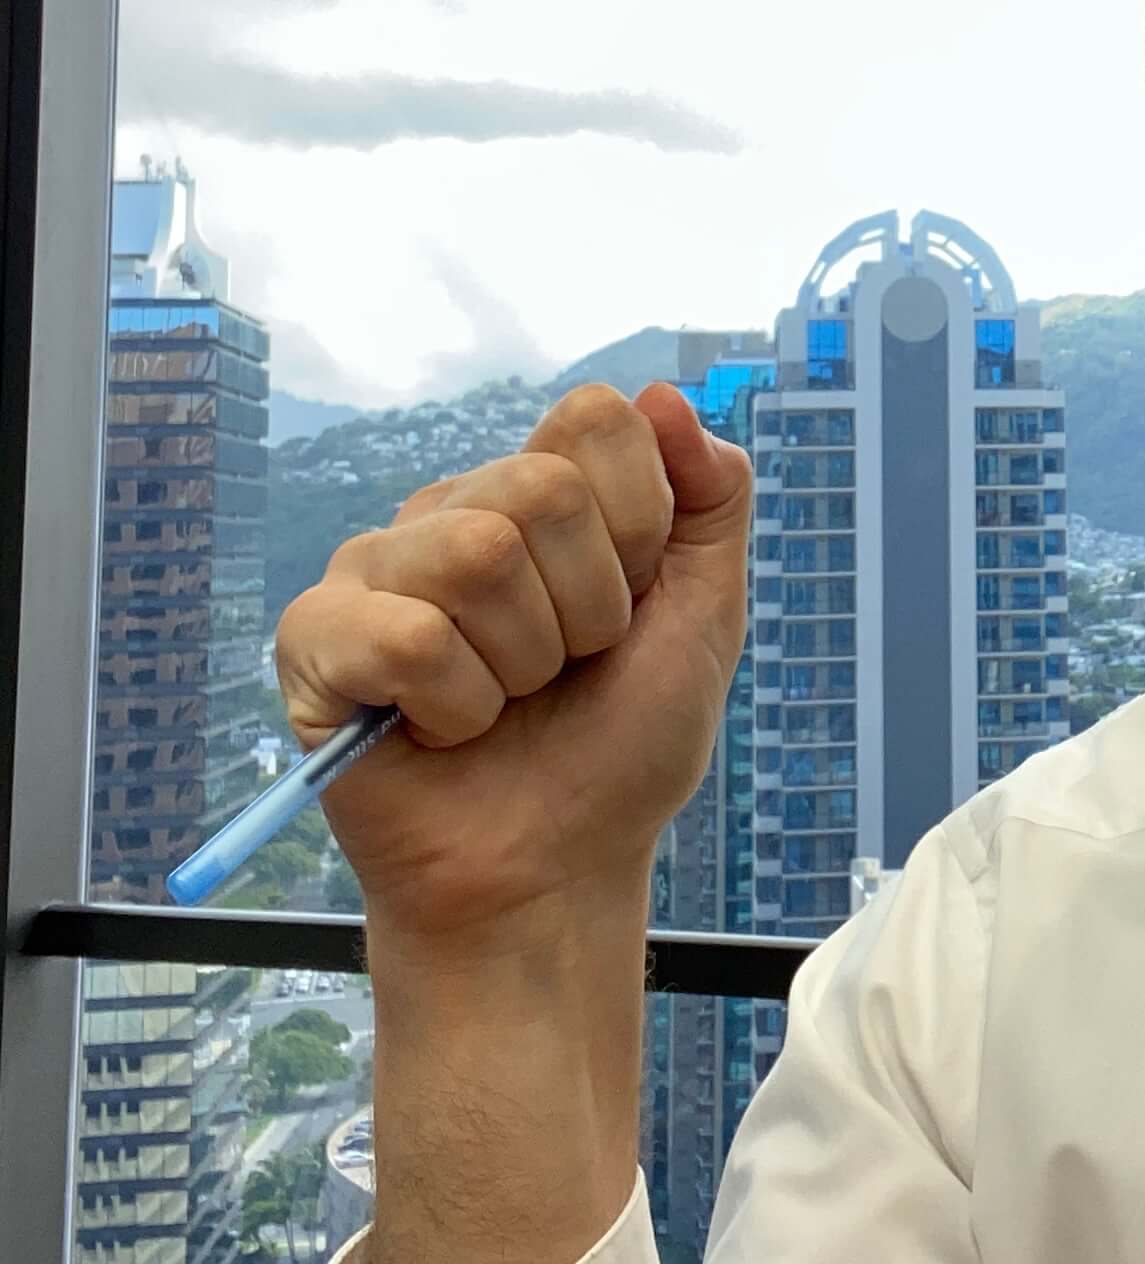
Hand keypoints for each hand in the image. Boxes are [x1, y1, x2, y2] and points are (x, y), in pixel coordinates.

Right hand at [273, 382, 750, 943]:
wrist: (554, 868)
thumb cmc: (621, 746)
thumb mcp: (705, 614)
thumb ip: (712, 496)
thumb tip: (665, 395)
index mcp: (539, 492)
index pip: (593, 419)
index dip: (636, 524)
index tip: (630, 605)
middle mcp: (452, 512)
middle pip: (540, 490)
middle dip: (587, 608)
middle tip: (563, 669)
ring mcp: (375, 569)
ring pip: (474, 556)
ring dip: (520, 663)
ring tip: (503, 702)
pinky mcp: (314, 640)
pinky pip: (403, 638)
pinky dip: (454, 708)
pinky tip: (439, 732)